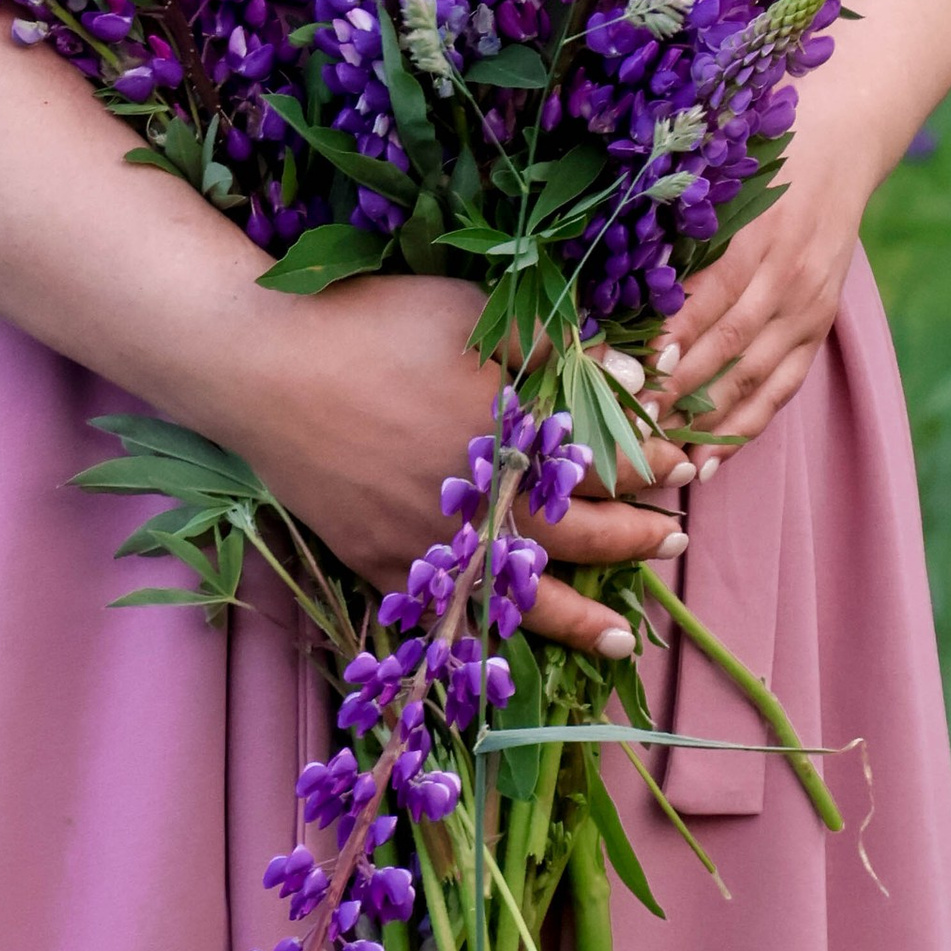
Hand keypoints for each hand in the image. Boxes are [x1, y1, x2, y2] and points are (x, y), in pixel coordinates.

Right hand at [230, 273, 687, 659]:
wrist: (264, 369)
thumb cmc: (373, 325)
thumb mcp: (471, 312)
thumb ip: (554, 350)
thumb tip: (635, 382)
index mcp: (512, 444)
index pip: (604, 467)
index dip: (651, 466)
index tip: (686, 465)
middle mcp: (482, 508)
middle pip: (579, 537)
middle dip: (637, 539)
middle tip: (678, 540)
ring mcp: (431, 548)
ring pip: (523, 598)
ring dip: (582, 619)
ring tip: (622, 638)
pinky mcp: (383, 566)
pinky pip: (449, 614)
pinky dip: (489, 633)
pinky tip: (511, 638)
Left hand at [658, 92, 874, 457]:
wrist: (841, 141)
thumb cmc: (759, 151)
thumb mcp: (718, 173)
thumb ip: (676, 222)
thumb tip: (612, 271)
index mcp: (755, 234)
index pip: (707, 300)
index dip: (668, 342)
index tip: (625, 375)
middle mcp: (786, 276)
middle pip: (726, 347)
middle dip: (675, 394)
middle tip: (626, 428)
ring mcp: (807, 306)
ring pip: (754, 378)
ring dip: (706, 423)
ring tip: (659, 456)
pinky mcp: (819, 325)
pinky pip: (783, 388)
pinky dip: (747, 425)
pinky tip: (710, 458)